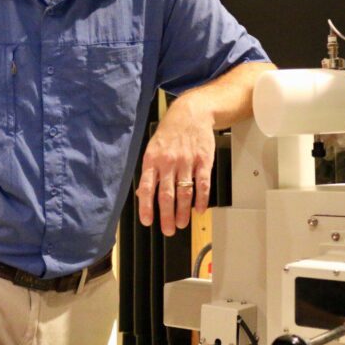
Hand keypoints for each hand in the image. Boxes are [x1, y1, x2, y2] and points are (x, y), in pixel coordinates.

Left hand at [136, 96, 214, 235]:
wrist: (191, 113)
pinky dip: (201, 199)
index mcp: (152, 160)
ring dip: (182, 211)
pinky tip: (199, 210)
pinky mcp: (203, 161)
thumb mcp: (153, 148)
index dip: (146, 206)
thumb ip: (149, 171)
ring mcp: (186, 162)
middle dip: (166, 216)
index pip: (147, 187)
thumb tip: (141, 194)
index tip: (148, 222)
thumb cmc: (169, 133)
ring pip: (184, 192)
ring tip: (181, 224)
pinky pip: (202, 184)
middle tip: (168, 230)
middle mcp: (168, 162)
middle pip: (166, 194)